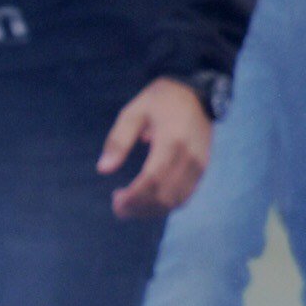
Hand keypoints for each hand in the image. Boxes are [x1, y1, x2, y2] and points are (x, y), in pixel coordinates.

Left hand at [100, 76, 214, 218]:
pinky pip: (186, 195)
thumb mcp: (133, 112)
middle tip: (117, 207)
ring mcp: (200, 165)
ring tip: (129, 207)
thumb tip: (103, 169)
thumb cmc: (160, 101)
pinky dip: (166, 205)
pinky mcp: (203, 169)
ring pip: (177, 200)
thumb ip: (118, 141)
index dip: (134, 197)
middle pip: (165, 195)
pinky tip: (147, 202)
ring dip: (152, 210)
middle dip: (140, 208)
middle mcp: (190, 158)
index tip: (116, 201)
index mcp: (172, 142)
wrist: (197, 94)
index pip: (153, 179)